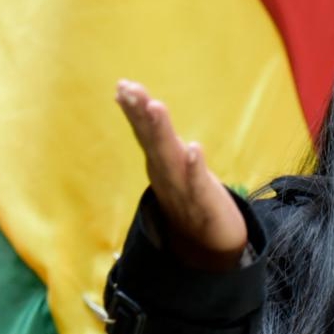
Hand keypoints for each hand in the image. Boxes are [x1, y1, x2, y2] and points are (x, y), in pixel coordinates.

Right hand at [116, 80, 248, 269]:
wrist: (211, 248)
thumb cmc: (192, 200)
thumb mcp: (172, 169)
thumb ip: (159, 143)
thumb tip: (145, 112)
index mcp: (160, 164)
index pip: (144, 133)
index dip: (134, 110)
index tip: (122, 85)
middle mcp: (166, 175)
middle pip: (152, 140)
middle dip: (140, 114)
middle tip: (129, 89)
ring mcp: (183, 189)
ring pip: (169, 158)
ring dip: (161, 132)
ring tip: (156, 106)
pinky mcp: (204, 203)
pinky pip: (198, 183)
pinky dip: (194, 166)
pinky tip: (193, 147)